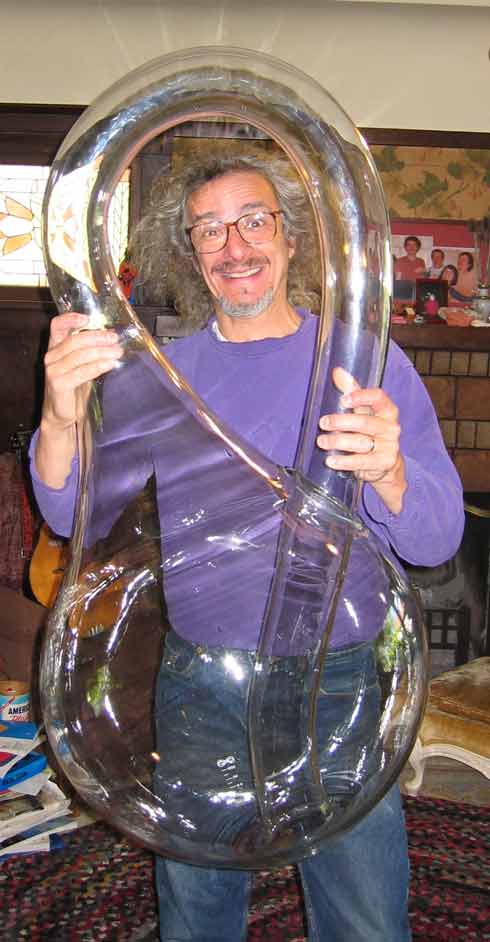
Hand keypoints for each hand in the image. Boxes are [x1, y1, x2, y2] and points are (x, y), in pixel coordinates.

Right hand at [41, 312, 122, 431]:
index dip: (70, 319)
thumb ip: (90, 350)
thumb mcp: (81, 364)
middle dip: (96, 337)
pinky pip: (81, 372)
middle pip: (73, 340)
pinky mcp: (59, 384)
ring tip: (117, 351)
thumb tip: (112, 337)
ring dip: (101, 351)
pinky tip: (110, 364)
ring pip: (79, 355)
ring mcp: (53, 370)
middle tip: (114, 338)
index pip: (57, 326)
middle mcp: (51, 357)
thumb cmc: (73, 387)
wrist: (62, 413)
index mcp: (55, 347)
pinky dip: (97, 366)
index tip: (88, 318)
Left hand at [316, 367, 406, 513]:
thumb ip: (352, 391)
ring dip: (338, 442)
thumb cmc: (370, 431)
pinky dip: (344, 462)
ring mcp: (389, 446)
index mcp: (388, 410)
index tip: (344, 400)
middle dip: (341, 422)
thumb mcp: (363, 411)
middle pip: (365, 422)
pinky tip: (330, 460)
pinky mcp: (383, 463)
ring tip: (321, 441)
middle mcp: (391, 427)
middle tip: (323, 423)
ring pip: (360, 442)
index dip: (361, 397)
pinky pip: (361, 462)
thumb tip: (337, 371)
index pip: (378, 397)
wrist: (386, 463)